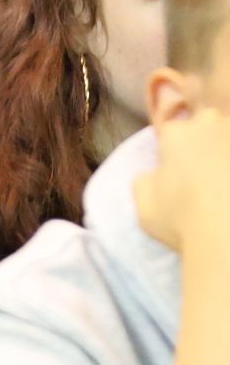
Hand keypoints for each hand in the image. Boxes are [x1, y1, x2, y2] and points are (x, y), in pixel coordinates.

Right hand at [143, 106, 229, 254]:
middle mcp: (213, 126)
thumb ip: (145, 180)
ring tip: (223, 186)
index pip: (171, 132)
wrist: (227, 239)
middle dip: (204, 144)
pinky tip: (229, 192)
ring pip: (229, 140)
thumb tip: (156, 173)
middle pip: (207, 125)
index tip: (174, 172)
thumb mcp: (144, 204)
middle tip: (202, 175)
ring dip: (225, 156)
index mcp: (178, 133)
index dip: (171, 152)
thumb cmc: (180, 220)